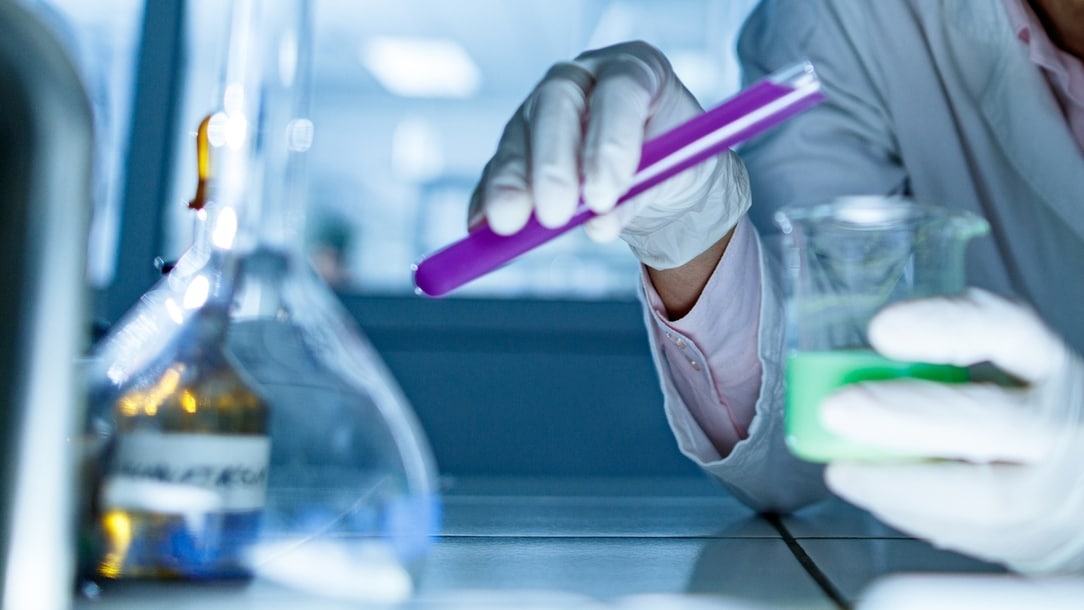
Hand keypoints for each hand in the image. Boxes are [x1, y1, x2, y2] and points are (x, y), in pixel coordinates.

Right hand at [467, 41, 749, 269]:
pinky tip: (480, 225)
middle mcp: (583, 78)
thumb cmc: (673, 162)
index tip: (604, 194)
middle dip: (553, 163)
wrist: (660, 173)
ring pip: (520, 134)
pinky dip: (489, 197)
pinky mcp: (519, 142)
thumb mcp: (674, 177)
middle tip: (555, 213)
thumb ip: (637, 195)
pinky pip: (499, 167)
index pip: (620, 90)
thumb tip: (596, 223)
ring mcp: (543, 107)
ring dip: (513, 182)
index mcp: (635, 68)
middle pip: (557, 103)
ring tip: (509, 224)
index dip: (610, 141)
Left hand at [820, 288, 1083, 572]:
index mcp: (1041, 364)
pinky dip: (912, 513)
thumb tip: (837, 372)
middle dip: (907, 416)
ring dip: (900, 483)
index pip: (1006, 330)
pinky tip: (874, 493)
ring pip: (986, 494)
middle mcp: (1056, 422)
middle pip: (992, 419)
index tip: (881, 329)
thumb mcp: (993, 373)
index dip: (945, 327)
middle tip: (837, 409)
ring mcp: (1051, 486)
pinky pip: (971, 534)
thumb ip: (933, 368)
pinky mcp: (1033, 536)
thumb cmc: (1012, 416)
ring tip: (842, 470)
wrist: (1076, 488)